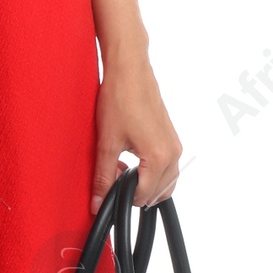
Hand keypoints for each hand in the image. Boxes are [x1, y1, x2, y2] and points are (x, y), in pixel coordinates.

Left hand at [91, 53, 181, 211]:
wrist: (130, 69)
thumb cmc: (119, 99)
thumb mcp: (106, 142)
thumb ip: (102, 177)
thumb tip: (97, 203)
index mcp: (159, 157)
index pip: (143, 196)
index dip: (122, 197)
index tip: (106, 188)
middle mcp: (173, 153)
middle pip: (158, 193)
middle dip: (134, 190)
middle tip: (111, 174)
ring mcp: (174, 144)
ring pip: (164, 181)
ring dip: (143, 182)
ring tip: (118, 166)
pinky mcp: (171, 136)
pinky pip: (166, 166)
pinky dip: (149, 170)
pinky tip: (128, 157)